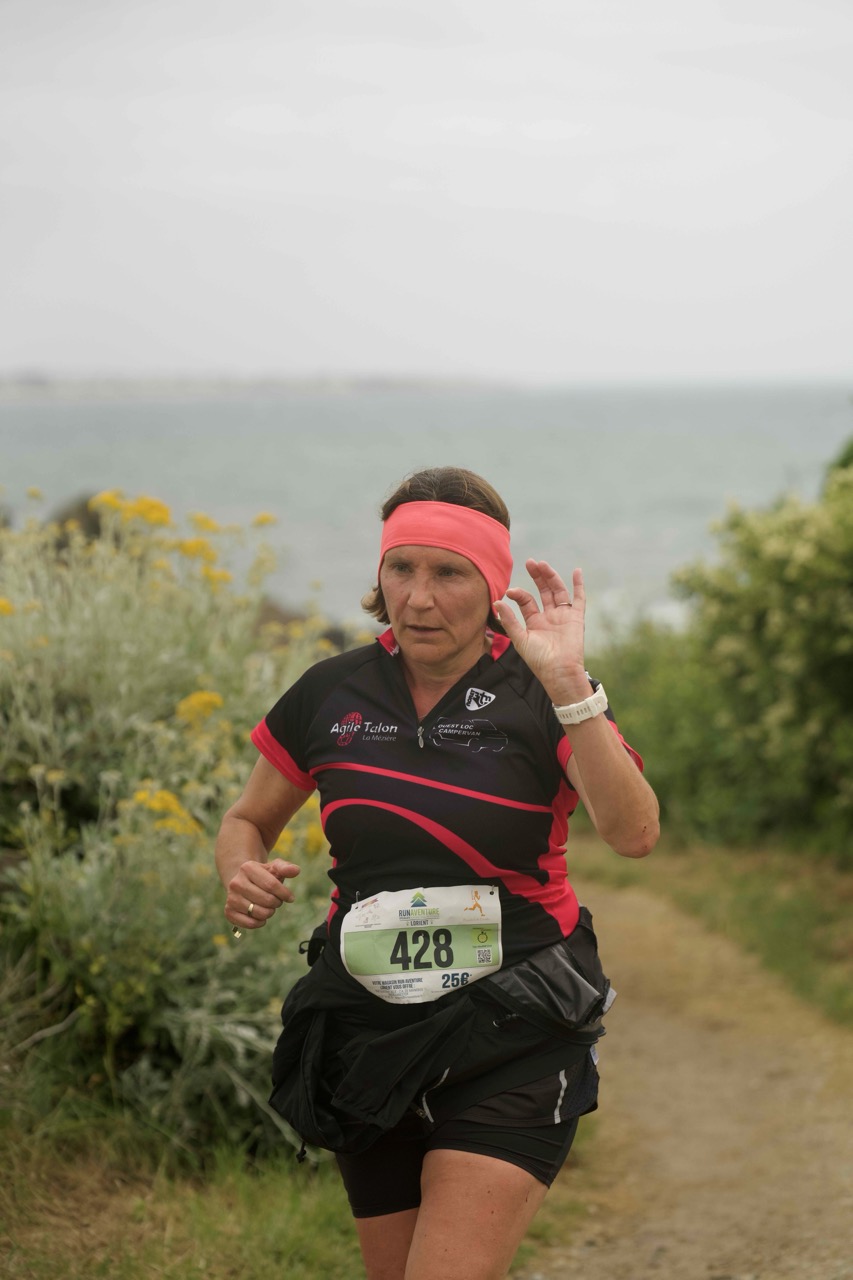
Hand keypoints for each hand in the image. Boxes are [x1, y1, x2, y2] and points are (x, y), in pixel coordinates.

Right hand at [225, 858, 299, 930]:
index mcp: (247, 868)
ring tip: (268, 907)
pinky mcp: (229, 912)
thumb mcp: (274, 868)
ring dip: (269, 913)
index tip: (290, 898)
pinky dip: (260, 922)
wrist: (243, 883)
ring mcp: (231, 898)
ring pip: (259, 913)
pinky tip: (260, 916)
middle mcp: (236, 882)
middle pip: (267, 900)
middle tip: (276, 901)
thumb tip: (296, 871)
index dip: (284, 893)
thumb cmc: (264, 876)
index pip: (271, 885)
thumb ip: (286, 868)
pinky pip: (250, 923)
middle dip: (277, 903)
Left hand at [494, 560, 590, 704]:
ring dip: (551, 577)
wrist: (559, 672)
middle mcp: (549, 617)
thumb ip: (509, 620)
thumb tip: (497, 601)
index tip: (510, 591)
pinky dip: (579, 585)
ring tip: (542, 564)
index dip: (519, 594)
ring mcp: (563, 616)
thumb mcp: (519, 639)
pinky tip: (577, 571)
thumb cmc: (538, 660)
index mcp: (535, 622)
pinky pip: (579, 598)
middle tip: (529, 562)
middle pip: (543, 591)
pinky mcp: (576, 618)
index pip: (527, 601)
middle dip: (537, 576)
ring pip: (557, 591)